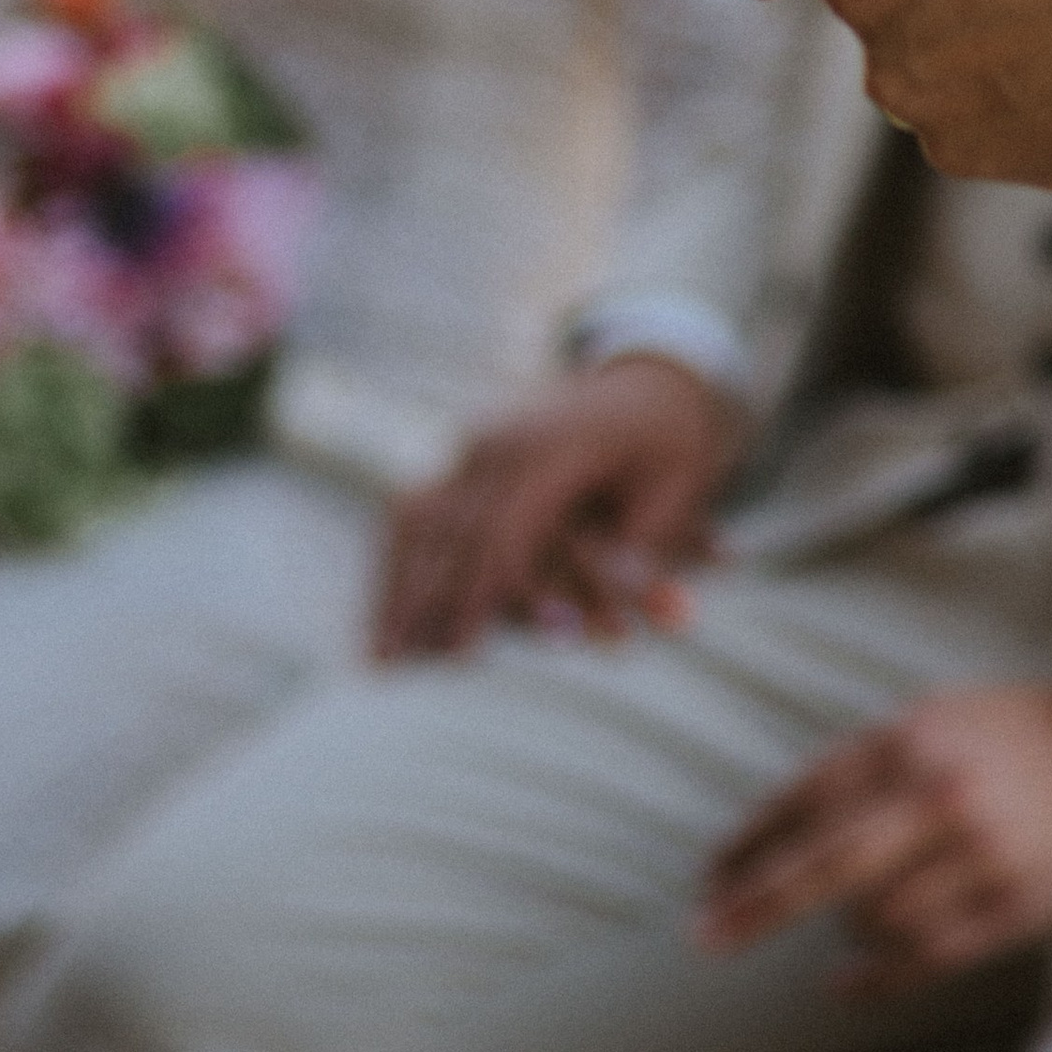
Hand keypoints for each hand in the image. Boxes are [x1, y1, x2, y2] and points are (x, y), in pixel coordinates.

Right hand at [372, 356, 743, 660]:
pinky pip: (415, 508)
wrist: (652, 381)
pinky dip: (395, 563)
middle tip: (396, 670)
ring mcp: (478, 441)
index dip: (480, 597)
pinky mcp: (467, 452)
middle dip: (423, 602)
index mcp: (554, 449)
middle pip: (449, 529)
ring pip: (416, 516)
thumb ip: (645, 551)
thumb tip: (633, 608)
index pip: (502, 533)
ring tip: (373, 656)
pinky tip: (378, 616)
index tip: (459, 657)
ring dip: (393, 585)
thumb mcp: (678, 492)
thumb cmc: (672, 448)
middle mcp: (504, 440)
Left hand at [697, 678, 1051, 991]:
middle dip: (753, 903)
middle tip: (704, 933)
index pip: (806, 796)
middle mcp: (939, 795)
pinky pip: (926, 958)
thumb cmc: (1016, 734)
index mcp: (911, 737)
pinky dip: (877, 977)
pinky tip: (846, 982)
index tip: (711, 874)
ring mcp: (978, 856)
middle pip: (822, 866)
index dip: (752, 840)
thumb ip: (868, 763)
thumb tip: (783, 825)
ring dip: (839, 931)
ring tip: (833, 928)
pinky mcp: (1014, 907)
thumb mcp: (936, 717)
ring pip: (874, 919)